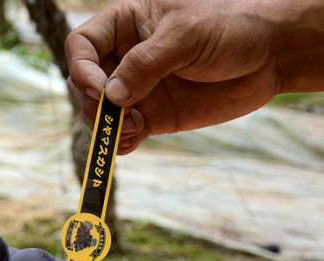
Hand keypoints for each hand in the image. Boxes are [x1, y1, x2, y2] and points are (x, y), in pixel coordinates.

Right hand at [66, 0, 323, 153]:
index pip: (81, 46)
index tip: (102, 89)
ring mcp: (136, 89)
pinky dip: (120, 143)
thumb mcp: (187, 35)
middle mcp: (123, 58)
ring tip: (133, 130)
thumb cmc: (231, 28)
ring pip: (98, 113)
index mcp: (125, 25)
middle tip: (119, 116)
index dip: (82, 69)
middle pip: (83, 84)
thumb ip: (146, 62)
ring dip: (106, 127)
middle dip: (93, 104)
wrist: (270, 56)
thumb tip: (111, 96)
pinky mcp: (151, 116)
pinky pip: (122, 134)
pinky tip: (132, 142)